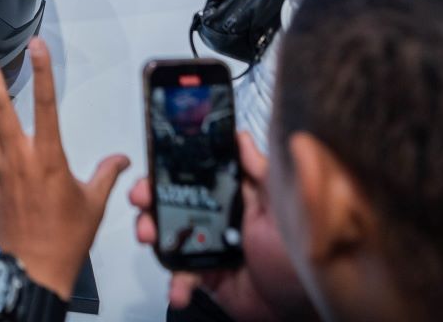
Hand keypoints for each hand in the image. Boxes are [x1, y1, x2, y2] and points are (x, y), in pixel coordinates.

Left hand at [0, 37, 128, 300]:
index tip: (37, 47)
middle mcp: (20, 159)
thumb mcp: (94, 204)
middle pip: (1, 107)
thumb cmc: (64, 240)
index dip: (42, 72)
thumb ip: (106, 175)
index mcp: (49, 159)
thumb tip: (122, 160)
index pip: (46, 105)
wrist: (36, 270)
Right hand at [134, 134, 304, 320]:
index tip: (155, 166)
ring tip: (149, 236)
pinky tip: (179, 287)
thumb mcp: (284, 204)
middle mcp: (220, 219)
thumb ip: (262, 172)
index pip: (198, 175)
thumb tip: (242, 137)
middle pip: (175, 201)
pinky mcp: (206, 275)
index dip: (173, 168)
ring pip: (170, 234)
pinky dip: (176, 282)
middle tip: (141, 198)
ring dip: (153, 233)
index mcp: (238, 197)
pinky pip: (181, 275)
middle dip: (151, 197)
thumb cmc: (300, 255)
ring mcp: (210, 247)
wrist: (301, 308)